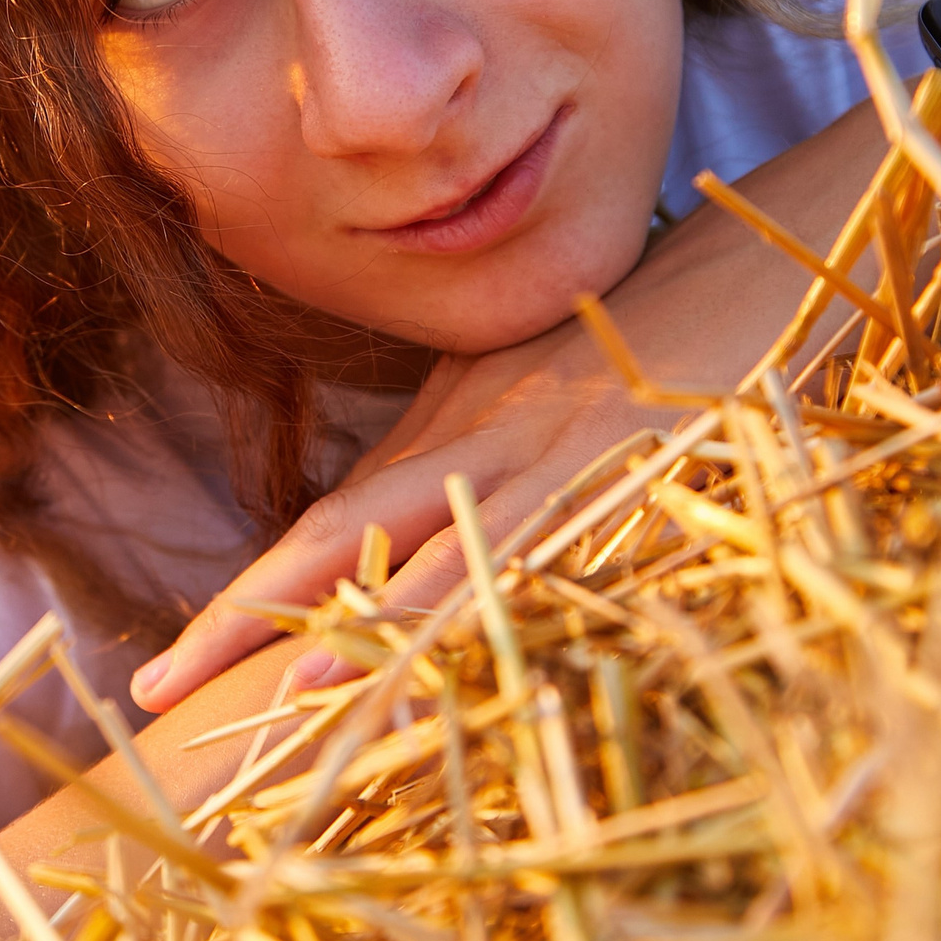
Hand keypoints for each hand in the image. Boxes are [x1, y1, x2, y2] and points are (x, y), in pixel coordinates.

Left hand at [131, 99, 927, 713]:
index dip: (249, 599)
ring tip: (289, 701)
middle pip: (351, 539)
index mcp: (460, 425)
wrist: (783, 239)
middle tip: (157, 694)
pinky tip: (478, 667)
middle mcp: (493, 440)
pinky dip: (517, 611)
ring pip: (452, 560)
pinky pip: (570, 552)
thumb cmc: (662, 318)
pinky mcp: (650, 468)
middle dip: (251, 621)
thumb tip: (392, 522)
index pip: (333, 528)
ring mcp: (569, 456)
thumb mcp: (544, 378)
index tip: (165, 674)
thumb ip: (469, 441)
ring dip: (371, 633)